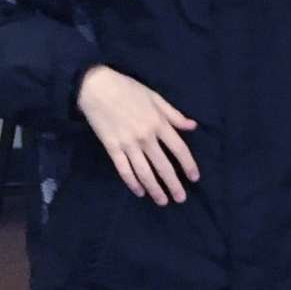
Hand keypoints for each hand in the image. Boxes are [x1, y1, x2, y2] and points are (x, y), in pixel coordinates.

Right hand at [78, 64, 199, 205]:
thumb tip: (192, 126)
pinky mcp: (112, 148)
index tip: (194, 178)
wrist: (96, 87)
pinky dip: (132, 183)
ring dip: (155, 189)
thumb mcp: (154, 96)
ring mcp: (128, 144)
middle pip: (163, 166)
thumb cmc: (127, 88)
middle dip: (173, 184)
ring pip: (144, 172)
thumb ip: (173, 114)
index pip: (179, 149)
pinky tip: (140, 192)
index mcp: (158, 122)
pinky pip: (124, 170)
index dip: (189, 165)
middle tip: (181, 199)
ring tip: (163, 201)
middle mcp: (146, 137)